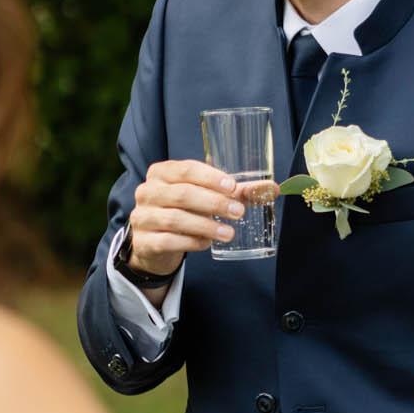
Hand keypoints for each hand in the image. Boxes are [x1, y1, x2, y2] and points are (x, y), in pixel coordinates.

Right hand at [125, 160, 248, 277]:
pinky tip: (207, 243)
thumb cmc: (185, 210)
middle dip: (214, 203)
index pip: (186, 169)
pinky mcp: (144, 241)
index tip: (233, 187)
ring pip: (176, 219)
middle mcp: (147, 191)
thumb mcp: (205, 196)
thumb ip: (235, 192)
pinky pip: (169, 241)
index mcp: (162, 172)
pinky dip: (191, 242)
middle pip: (183, 194)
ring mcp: (142, 216)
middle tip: (239, 212)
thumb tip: (271, 188)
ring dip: (206, 226)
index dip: (210, 177)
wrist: (155, 242)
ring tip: (229, 233)